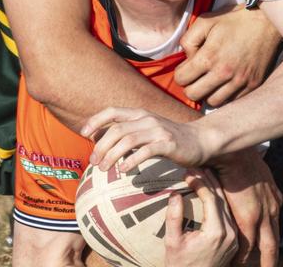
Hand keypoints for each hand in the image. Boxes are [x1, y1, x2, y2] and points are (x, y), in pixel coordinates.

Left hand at [81, 107, 211, 172]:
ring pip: (128, 140)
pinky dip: (132, 160)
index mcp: (140, 114)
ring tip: (103, 169)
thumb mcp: (146, 131)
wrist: (199, 141)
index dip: (96, 120)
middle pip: (117, 129)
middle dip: (101, 146)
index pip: (113, 111)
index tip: (83, 133)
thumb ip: (126, 133)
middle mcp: (147, 119)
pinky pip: (146, 151)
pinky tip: (124, 170)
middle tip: (93, 162)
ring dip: (112, 155)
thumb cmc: (168, 139)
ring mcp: (158, 130)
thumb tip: (99, 140)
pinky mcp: (168, 143)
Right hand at [165, 170, 237, 266]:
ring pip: (226, 204)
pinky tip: (211, 190)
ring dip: (215, 188)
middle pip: (221, 198)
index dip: (199, 182)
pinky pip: (228, 214)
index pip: (210, 198)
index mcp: (215, 232)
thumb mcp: (172, 242)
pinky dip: (219, 201)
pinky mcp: (234, 240)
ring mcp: (234, 237)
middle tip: (196, 167)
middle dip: (208, 180)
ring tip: (203, 173)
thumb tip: (175, 194)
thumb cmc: (180, 265)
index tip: (187, 173)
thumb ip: (174, 217)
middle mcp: (229, 233)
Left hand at [175, 6, 281, 106]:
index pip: (182, 79)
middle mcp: (223, 73)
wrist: (267, 22)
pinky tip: (228, 81)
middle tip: (197, 76)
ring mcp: (239, 81)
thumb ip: (188, 40)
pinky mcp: (252, 85)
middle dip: (191, 86)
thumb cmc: (235, 20)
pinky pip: (232, 101)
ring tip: (212, 80)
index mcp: (209, 56)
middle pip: (194, 95)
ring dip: (209, 92)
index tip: (187, 68)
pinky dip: (227, 94)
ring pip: (213, 101)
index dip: (181, 73)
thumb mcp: (206, 21)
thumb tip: (186, 58)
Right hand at [213, 148, 280, 266]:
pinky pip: (246, 247)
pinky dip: (241, 257)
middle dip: (272, 258)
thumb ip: (254, 180)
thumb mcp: (254, 168)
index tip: (265, 243)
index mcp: (273, 197)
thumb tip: (247, 180)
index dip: (269, 235)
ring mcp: (263, 215)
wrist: (234, 152)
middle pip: (275, 241)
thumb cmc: (239, 155)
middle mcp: (272, 208)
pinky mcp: (249, 219)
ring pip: (266, 248)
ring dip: (262, 262)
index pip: (273, 223)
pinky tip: (235, 263)